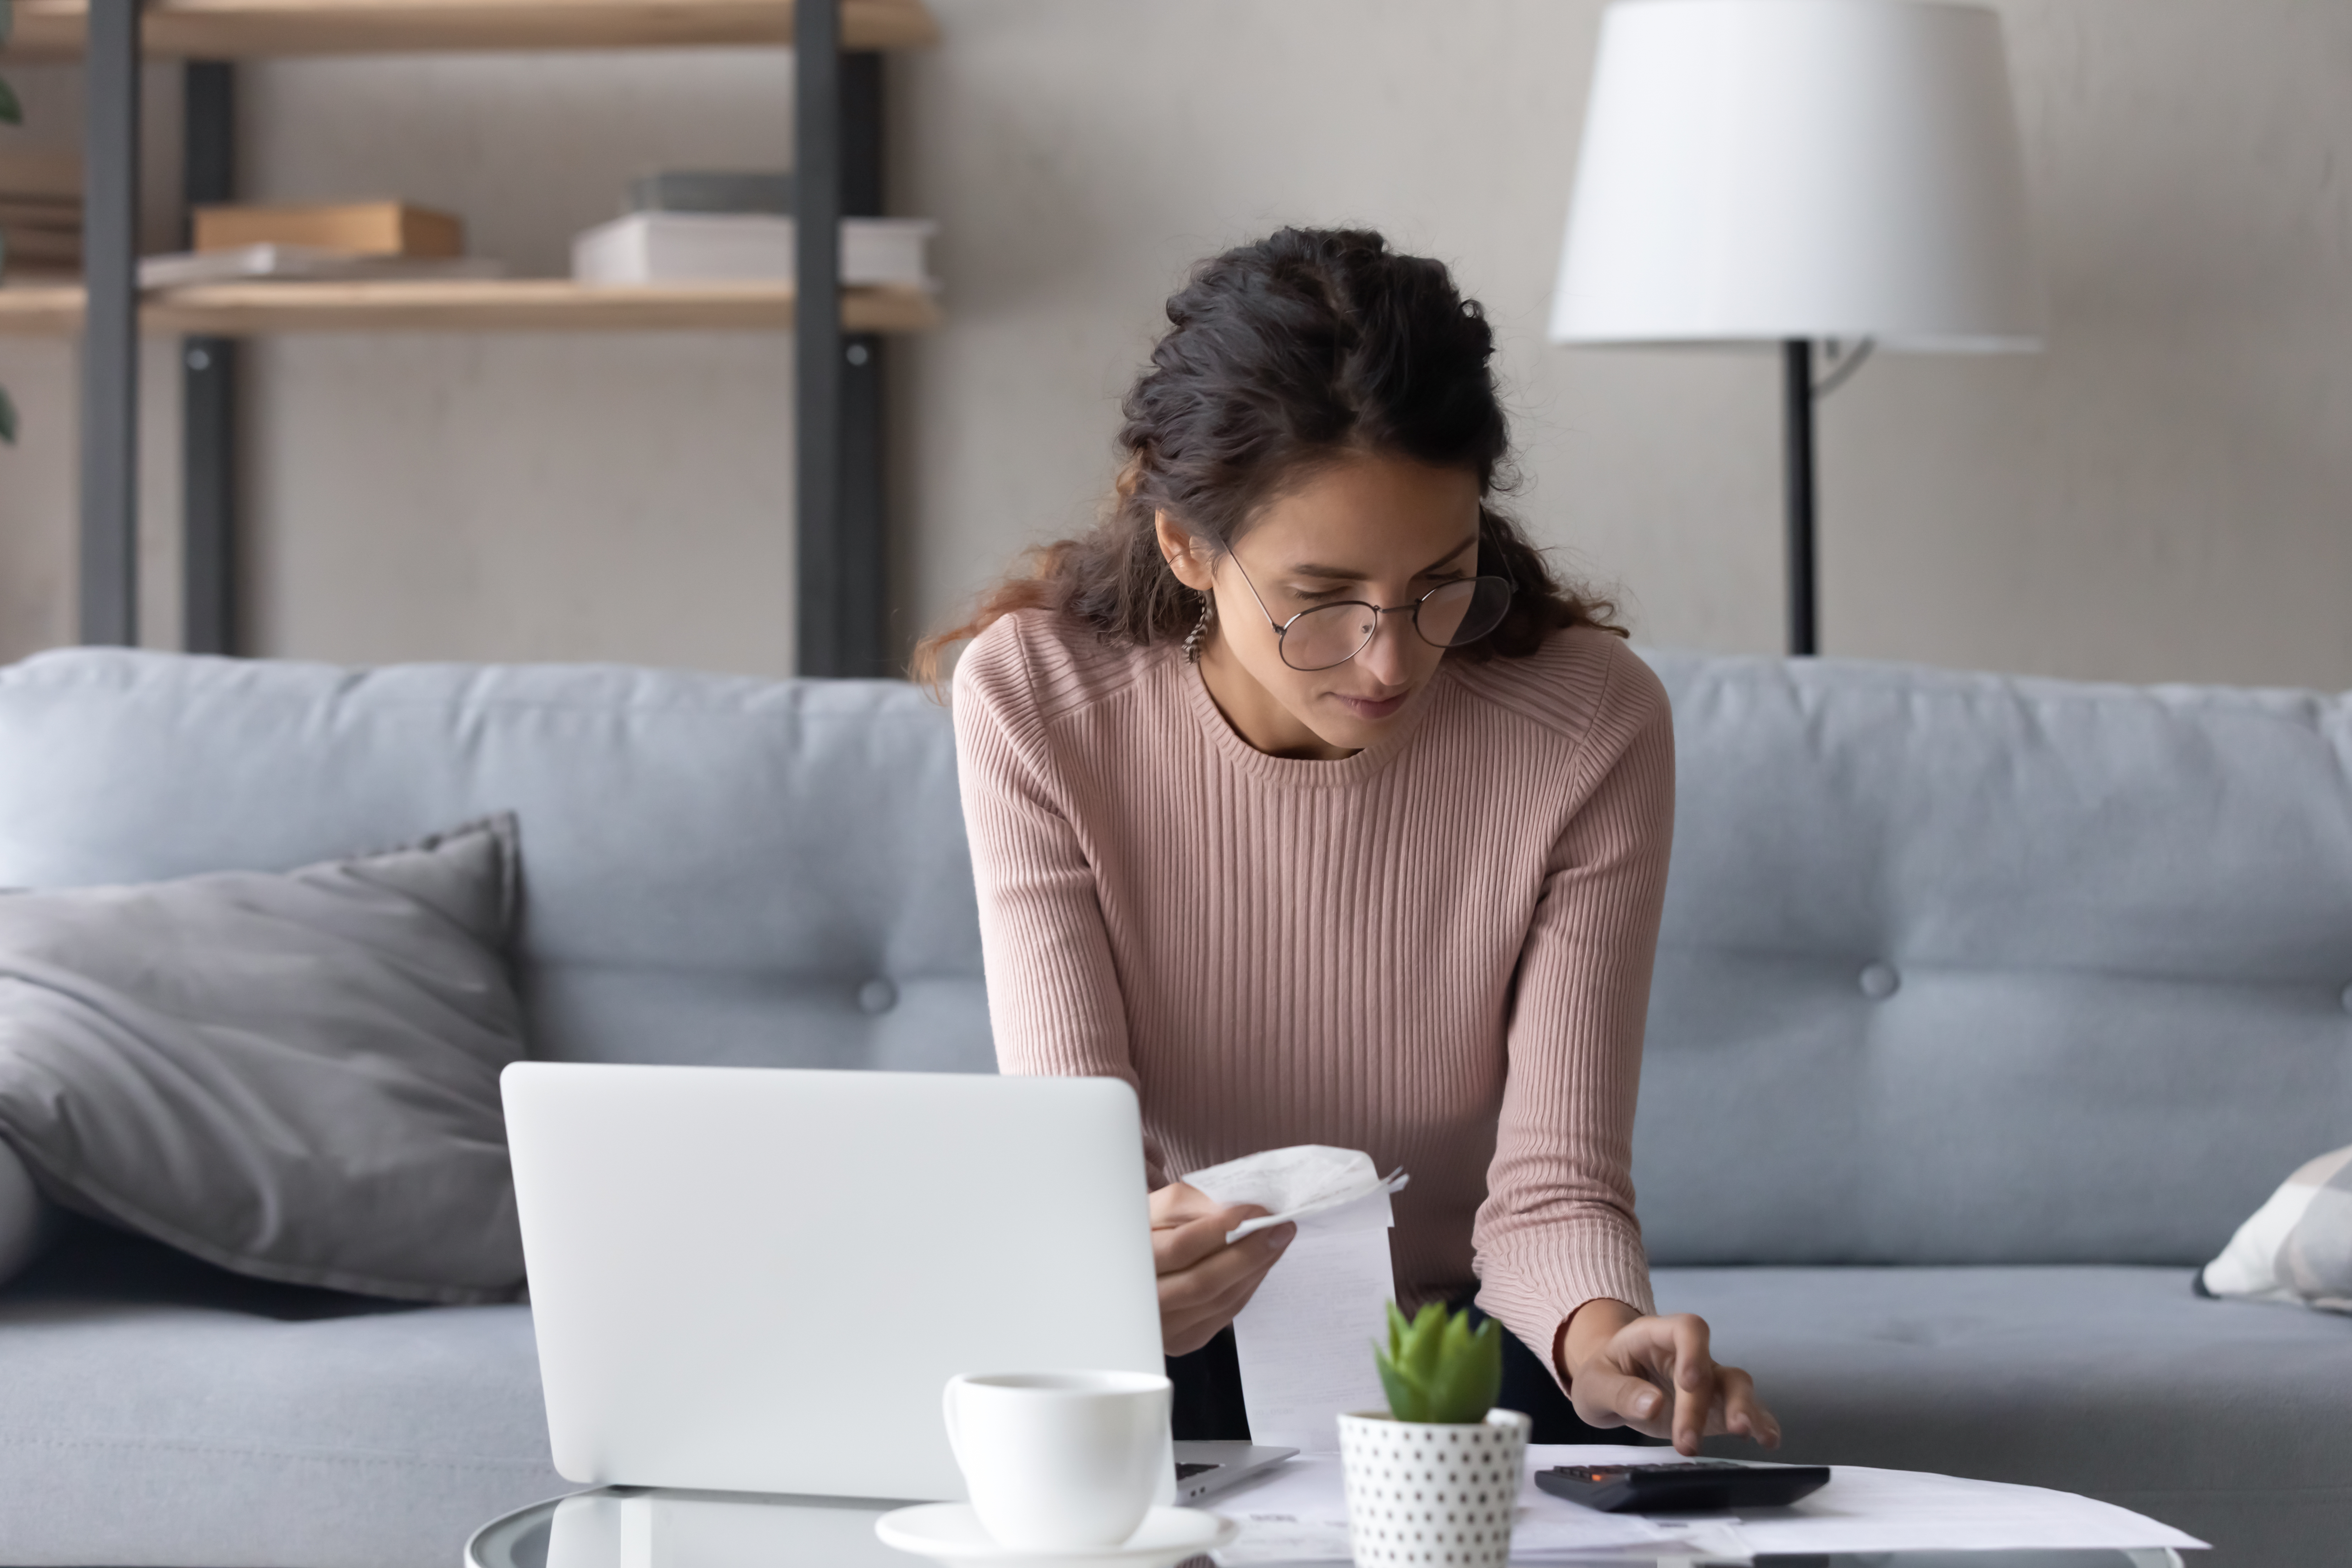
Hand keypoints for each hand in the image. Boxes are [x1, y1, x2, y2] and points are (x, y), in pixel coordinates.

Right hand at [1151, 1181, 1295, 1355]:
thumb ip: (1193, 1202)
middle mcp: (1144, 1302)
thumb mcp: (1158, 1208)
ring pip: (1219, 1300)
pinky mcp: (1184, 1339)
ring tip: (1277, 1240)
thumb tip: (1240, 1207)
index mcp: (1130, 1262)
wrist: (1136, 1269)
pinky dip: (1248, 1286)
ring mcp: (1163, 1328)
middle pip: (1204, 1281)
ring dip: (1255, 1268)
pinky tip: (1261, 1264)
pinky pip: (1225, 1314)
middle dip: (1249, 1252)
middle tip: (1280, 1227)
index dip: (1221, 1228)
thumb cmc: (1147, 1230)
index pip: (1181, 1248)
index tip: (1255, 1208)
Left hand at [1556, 1300, 1779, 1455]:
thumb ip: (1620, 1393)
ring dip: (1742, 1410)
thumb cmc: (1602, 1376)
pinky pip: (1745, 1410)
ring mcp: (1708, 1381)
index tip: (1688, 1383)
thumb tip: (1654, 1405)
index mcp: (1655, 1337)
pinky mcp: (1716, 1408)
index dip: (1694, 1350)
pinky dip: (1760, 1423)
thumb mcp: (1594, 1384)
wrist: (1609, 1385)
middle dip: (1702, 1406)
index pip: (1686, 1328)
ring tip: (1744, 1434)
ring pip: (1737, 1386)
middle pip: (1711, 1369)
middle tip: (1687, 1443)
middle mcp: (1689, 1355)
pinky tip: (1768, 1439)